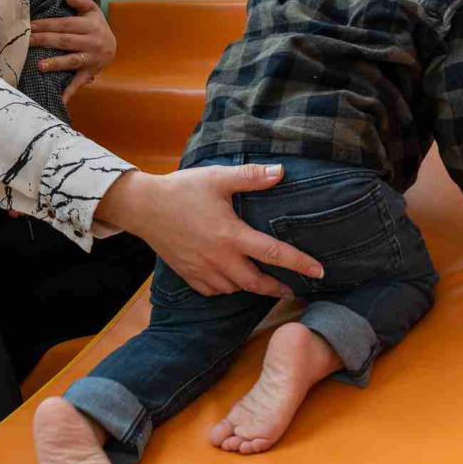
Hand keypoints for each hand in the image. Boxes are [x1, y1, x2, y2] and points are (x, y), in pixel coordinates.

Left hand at [29, 0, 115, 102]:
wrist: (114, 47)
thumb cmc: (97, 26)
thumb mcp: (93, 10)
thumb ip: (81, 1)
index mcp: (90, 26)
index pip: (64, 24)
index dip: (47, 25)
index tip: (30, 26)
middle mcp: (92, 43)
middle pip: (64, 41)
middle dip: (44, 40)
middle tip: (26, 41)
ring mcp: (91, 60)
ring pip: (71, 61)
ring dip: (55, 64)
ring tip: (39, 66)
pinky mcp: (90, 73)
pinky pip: (78, 83)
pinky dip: (69, 93)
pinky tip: (58, 100)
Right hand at [94, 165, 324, 298]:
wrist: (143, 206)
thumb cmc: (182, 190)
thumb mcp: (218, 178)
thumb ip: (251, 177)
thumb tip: (281, 172)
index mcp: (231, 235)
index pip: (274, 254)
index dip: (299, 264)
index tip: (319, 272)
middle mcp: (219, 258)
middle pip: (257, 283)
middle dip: (277, 288)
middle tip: (291, 289)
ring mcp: (202, 270)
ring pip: (235, 289)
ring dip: (251, 287)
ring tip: (261, 281)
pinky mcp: (188, 275)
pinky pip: (213, 291)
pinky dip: (226, 288)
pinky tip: (231, 280)